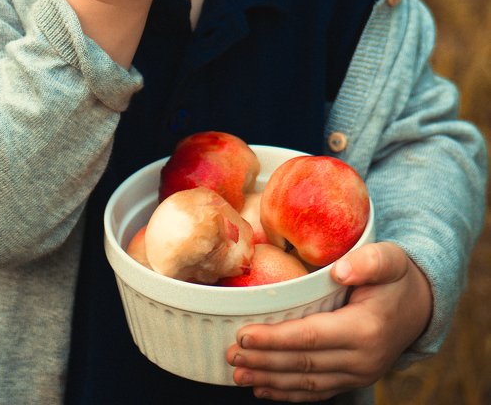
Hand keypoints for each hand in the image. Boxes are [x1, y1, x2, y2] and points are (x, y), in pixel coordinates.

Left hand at [226, 241, 432, 400]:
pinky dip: (289, 394)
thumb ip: (368, 261)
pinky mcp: (353, 379)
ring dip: (270, 380)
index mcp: (365, 329)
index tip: (244, 334)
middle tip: (231, 355)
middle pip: (304, 364)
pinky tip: (264, 388)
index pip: (310, 337)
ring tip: (238, 374)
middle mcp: (362, 359)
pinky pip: (318, 392)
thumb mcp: (389, 259)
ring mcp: (359, 374)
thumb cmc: (396, 276)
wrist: (419, 305)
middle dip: (264, 361)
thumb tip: (340, 271)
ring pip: (308, 383)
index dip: (275, 339)